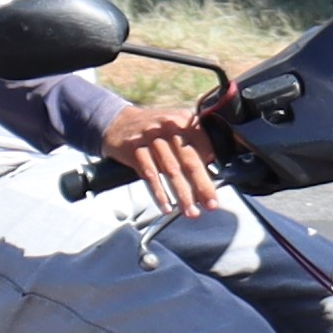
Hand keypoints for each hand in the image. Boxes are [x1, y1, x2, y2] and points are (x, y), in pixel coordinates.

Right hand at [101, 99, 221, 217]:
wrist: (116, 121)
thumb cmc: (154, 129)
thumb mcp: (176, 125)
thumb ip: (194, 142)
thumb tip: (213, 166)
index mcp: (185, 121)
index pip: (204, 148)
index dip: (212, 171)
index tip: (216, 190)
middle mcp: (169, 127)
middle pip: (189, 161)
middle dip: (202, 186)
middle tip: (211, 205)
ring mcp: (150, 138)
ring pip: (170, 170)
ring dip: (182, 194)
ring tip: (191, 212)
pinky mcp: (134, 149)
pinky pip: (149, 175)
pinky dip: (159, 193)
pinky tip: (166, 207)